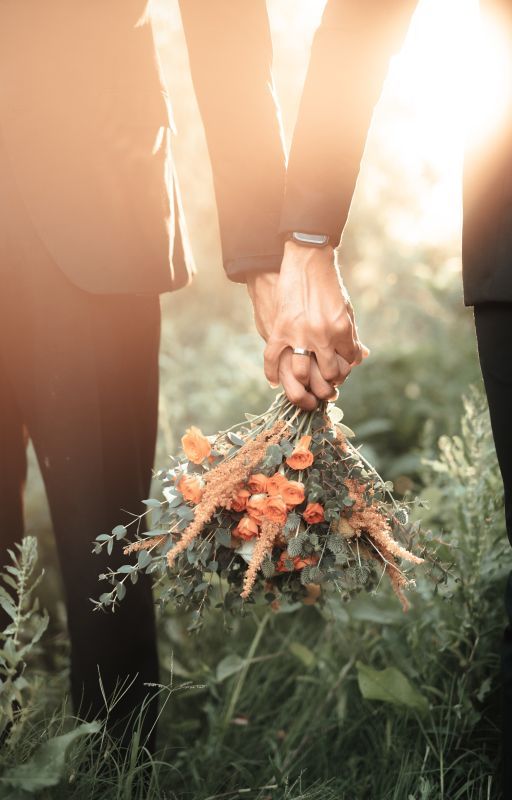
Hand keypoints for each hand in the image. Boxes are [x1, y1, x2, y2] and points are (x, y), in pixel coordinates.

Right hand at [246, 241, 367, 409]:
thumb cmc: (329, 284)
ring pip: (302, 373)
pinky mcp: (280, 329)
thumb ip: (351, 334)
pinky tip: (274, 381)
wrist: (307, 260)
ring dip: (303, 382)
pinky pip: (272, 359)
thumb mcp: (346, 308)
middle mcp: (322, 336)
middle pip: (328, 374)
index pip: (348, 363)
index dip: (345, 370)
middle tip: (324, 384)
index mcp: (342, 330)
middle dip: (328, 382)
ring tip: (303, 382)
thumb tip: (361, 356)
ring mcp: (300, 334)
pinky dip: (272, 373)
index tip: (339, 372)